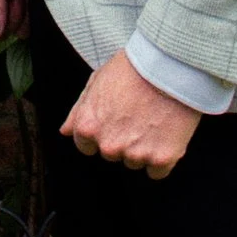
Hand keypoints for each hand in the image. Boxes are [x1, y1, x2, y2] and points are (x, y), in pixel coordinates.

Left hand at [60, 50, 198, 177]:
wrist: (170, 65)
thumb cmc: (134, 67)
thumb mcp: (97, 80)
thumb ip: (79, 110)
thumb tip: (66, 131)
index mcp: (88, 127)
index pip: (86, 147)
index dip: (102, 132)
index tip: (116, 121)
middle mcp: (109, 145)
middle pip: (112, 155)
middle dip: (123, 140)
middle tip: (138, 115)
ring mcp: (135, 154)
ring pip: (135, 162)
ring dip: (143, 148)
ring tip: (154, 120)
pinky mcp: (162, 159)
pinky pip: (158, 171)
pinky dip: (163, 157)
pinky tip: (166, 135)